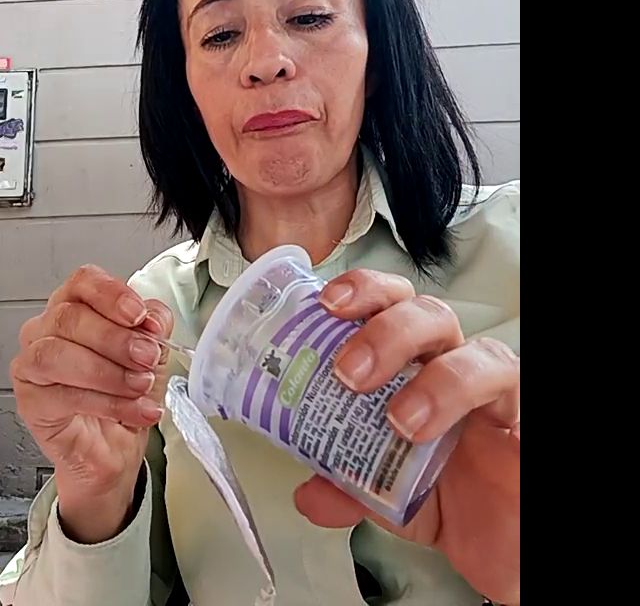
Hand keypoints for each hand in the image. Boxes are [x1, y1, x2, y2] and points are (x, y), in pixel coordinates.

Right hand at [11, 266, 172, 542]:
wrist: (113, 449)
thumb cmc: (125, 395)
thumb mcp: (153, 352)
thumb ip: (154, 325)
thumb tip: (153, 319)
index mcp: (76, 306)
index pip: (83, 282)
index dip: (111, 294)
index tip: (138, 315)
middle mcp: (47, 329)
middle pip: (69, 316)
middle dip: (115, 339)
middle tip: (146, 358)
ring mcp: (32, 363)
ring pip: (57, 353)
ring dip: (107, 372)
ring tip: (139, 386)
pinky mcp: (29, 399)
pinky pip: (60, 394)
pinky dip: (104, 402)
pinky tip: (132, 410)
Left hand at [294, 270, 519, 605]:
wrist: (500, 540)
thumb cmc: (449, 496)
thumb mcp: (385, 493)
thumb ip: (346, 486)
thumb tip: (309, 494)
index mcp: (411, 365)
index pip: (389, 305)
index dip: (361, 291)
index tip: (326, 303)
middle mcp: (452, 365)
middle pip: (427, 313)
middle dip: (385, 329)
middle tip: (348, 370)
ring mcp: (492, 390)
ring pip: (476, 349)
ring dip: (433, 378)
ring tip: (399, 419)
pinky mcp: (522, 416)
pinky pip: (508, 386)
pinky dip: (467, 400)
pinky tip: (436, 428)